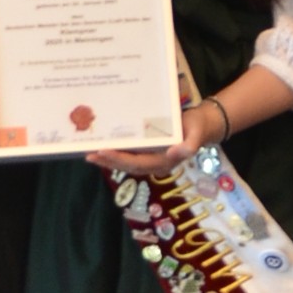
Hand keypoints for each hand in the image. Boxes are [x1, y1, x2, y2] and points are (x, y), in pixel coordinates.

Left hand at [88, 99, 215, 176]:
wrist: (203, 126)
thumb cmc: (198, 127)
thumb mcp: (196, 133)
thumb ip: (189, 145)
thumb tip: (174, 153)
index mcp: (165, 161)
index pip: (138, 163)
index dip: (119, 159)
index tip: (103, 152)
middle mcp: (156, 164)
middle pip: (128, 166)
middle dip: (108, 162)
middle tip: (89, 155)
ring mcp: (152, 160)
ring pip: (126, 163)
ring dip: (109, 160)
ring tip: (90, 154)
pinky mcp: (149, 153)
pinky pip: (129, 156)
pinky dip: (116, 154)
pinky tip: (103, 149)